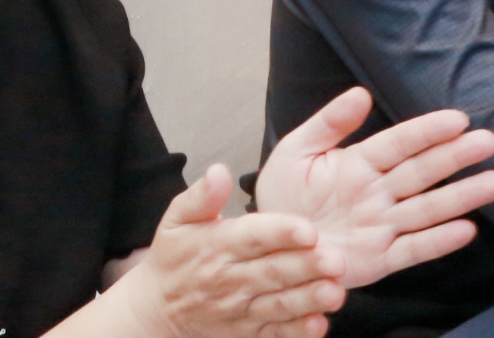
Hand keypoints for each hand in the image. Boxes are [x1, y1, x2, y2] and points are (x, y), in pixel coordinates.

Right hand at [117, 168, 344, 337]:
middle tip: (335, 259)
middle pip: (273, 271)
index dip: (280, 232)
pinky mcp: (248, 332)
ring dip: (308, 299)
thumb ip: (200, 195)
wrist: (158, 308)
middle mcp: (230, 278)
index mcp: (217, 245)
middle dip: (306, 266)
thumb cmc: (173, 259)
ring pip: (279, 304)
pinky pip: (275, 333)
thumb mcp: (176, 219)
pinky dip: (296, 332)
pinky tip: (318, 324)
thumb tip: (219, 172)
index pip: (252, 237)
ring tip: (335, 292)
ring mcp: (240, 309)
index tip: (307, 229)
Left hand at [252, 94, 493, 290]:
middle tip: (489, 141)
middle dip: (455, 157)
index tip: (458, 118)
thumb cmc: (284, 196)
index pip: (398, 143)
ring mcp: (381, 226)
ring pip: (427, 209)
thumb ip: (328, 123)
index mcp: (357, 163)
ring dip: (461, 197)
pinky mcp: (379, 259)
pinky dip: (439, 242)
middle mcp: (376, 193)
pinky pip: (412, 250)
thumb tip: (360, 92)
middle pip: (422, 172)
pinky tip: (466, 230)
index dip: (427, 131)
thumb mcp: (296, 151)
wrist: (271, 245)